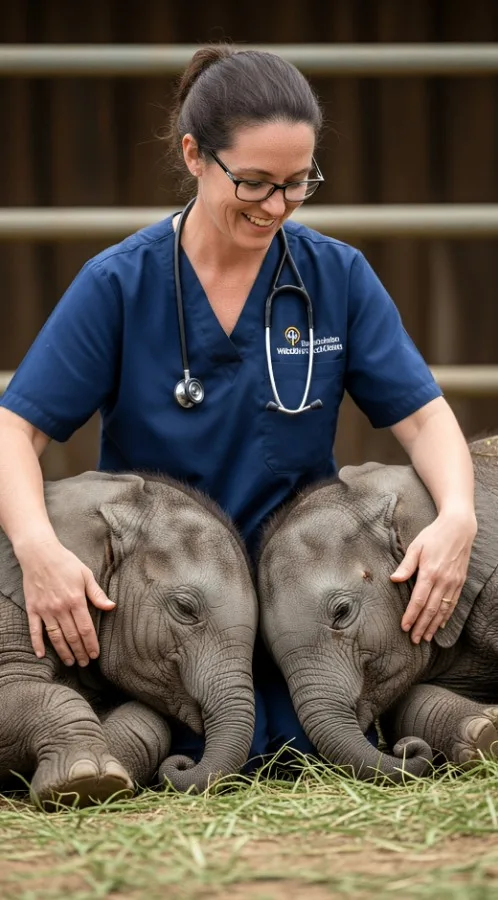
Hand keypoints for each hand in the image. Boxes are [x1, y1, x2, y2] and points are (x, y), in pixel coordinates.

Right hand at [17, 538, 115, 665]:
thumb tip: (112, 607)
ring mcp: (45, 609)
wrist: (39, 553)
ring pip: (55, 636)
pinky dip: (37, 643)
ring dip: (63, 651)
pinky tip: (41, 655)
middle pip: (72, 636)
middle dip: (80, 651)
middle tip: (85, 663)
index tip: (95, 654)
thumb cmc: (65, 562)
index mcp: (76, 599)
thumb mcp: (86, 574)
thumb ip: (97, 593)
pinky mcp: (33, 608)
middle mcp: (60, 607)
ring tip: (70, 662)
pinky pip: (35, 630)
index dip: (91, 644)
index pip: (86, 628)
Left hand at [390, 511, 476, 643]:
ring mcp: (453, 582)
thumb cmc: (433, 536)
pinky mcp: (460, 582)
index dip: (411, 615)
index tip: (405, 627)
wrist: (458, 529)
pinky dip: (446, 616)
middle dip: (422, 626)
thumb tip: (394, 579)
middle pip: (431, 609)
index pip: (419, 600)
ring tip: (426, 637)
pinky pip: (453, 603)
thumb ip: (406, 565)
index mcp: (430, 572)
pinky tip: (440, 625)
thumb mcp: (416, 546)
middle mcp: (443, 580)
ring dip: (433, 625)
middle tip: (414, 639)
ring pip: (443, 610)